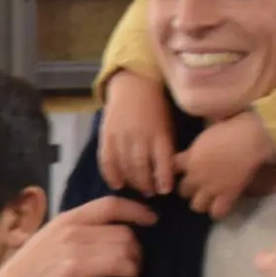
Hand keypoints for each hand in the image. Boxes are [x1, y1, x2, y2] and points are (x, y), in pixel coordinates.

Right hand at [0, 195, 154, 276]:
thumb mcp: (47, 251)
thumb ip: (72, 241)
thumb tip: (106, 243)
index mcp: (63, 220)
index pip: (108, 204)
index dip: (136, 210)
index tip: (152, 220)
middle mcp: (69, 227)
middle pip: (123, 231)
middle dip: (136, 250)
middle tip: (135, 269)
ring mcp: (72, 245)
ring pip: (125, 247)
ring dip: (134, 266)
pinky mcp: (74, 266)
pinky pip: (119, 263)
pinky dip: (128, 275)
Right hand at [99, 69, 178, 198]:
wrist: (133, 84)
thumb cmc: (157, 106)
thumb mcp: (168, 124)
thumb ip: (167, 146)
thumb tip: (169, 171)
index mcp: (159, 133)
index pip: (162, 162)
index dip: (164, 179)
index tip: (165, 191)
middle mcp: (139, 137)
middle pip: (141, 168)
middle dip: (146, 184)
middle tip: (151, 193)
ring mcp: (120, 137)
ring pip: (124, 167)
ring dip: (131, 182)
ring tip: (137, 188)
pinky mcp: (106, 137)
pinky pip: (107, 161)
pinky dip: (111, 175)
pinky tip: (117, 184)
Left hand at [174, 111, 275, 220]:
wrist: (252, 137)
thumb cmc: (232, 126)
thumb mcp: (206, 132)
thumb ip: (198, 145)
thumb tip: (197, 144)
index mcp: (189, 158)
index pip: (170, 169)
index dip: (173, 171)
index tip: (178, 171)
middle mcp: (196, 176)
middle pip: (182, 191)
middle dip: (189, 188)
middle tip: (199, 184)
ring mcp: (211, 188)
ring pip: (196, 206)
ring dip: (202, 202)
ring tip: (210, 197)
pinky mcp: (227, 195)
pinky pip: (217, 213)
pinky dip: (219, 210)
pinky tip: (223, 204)